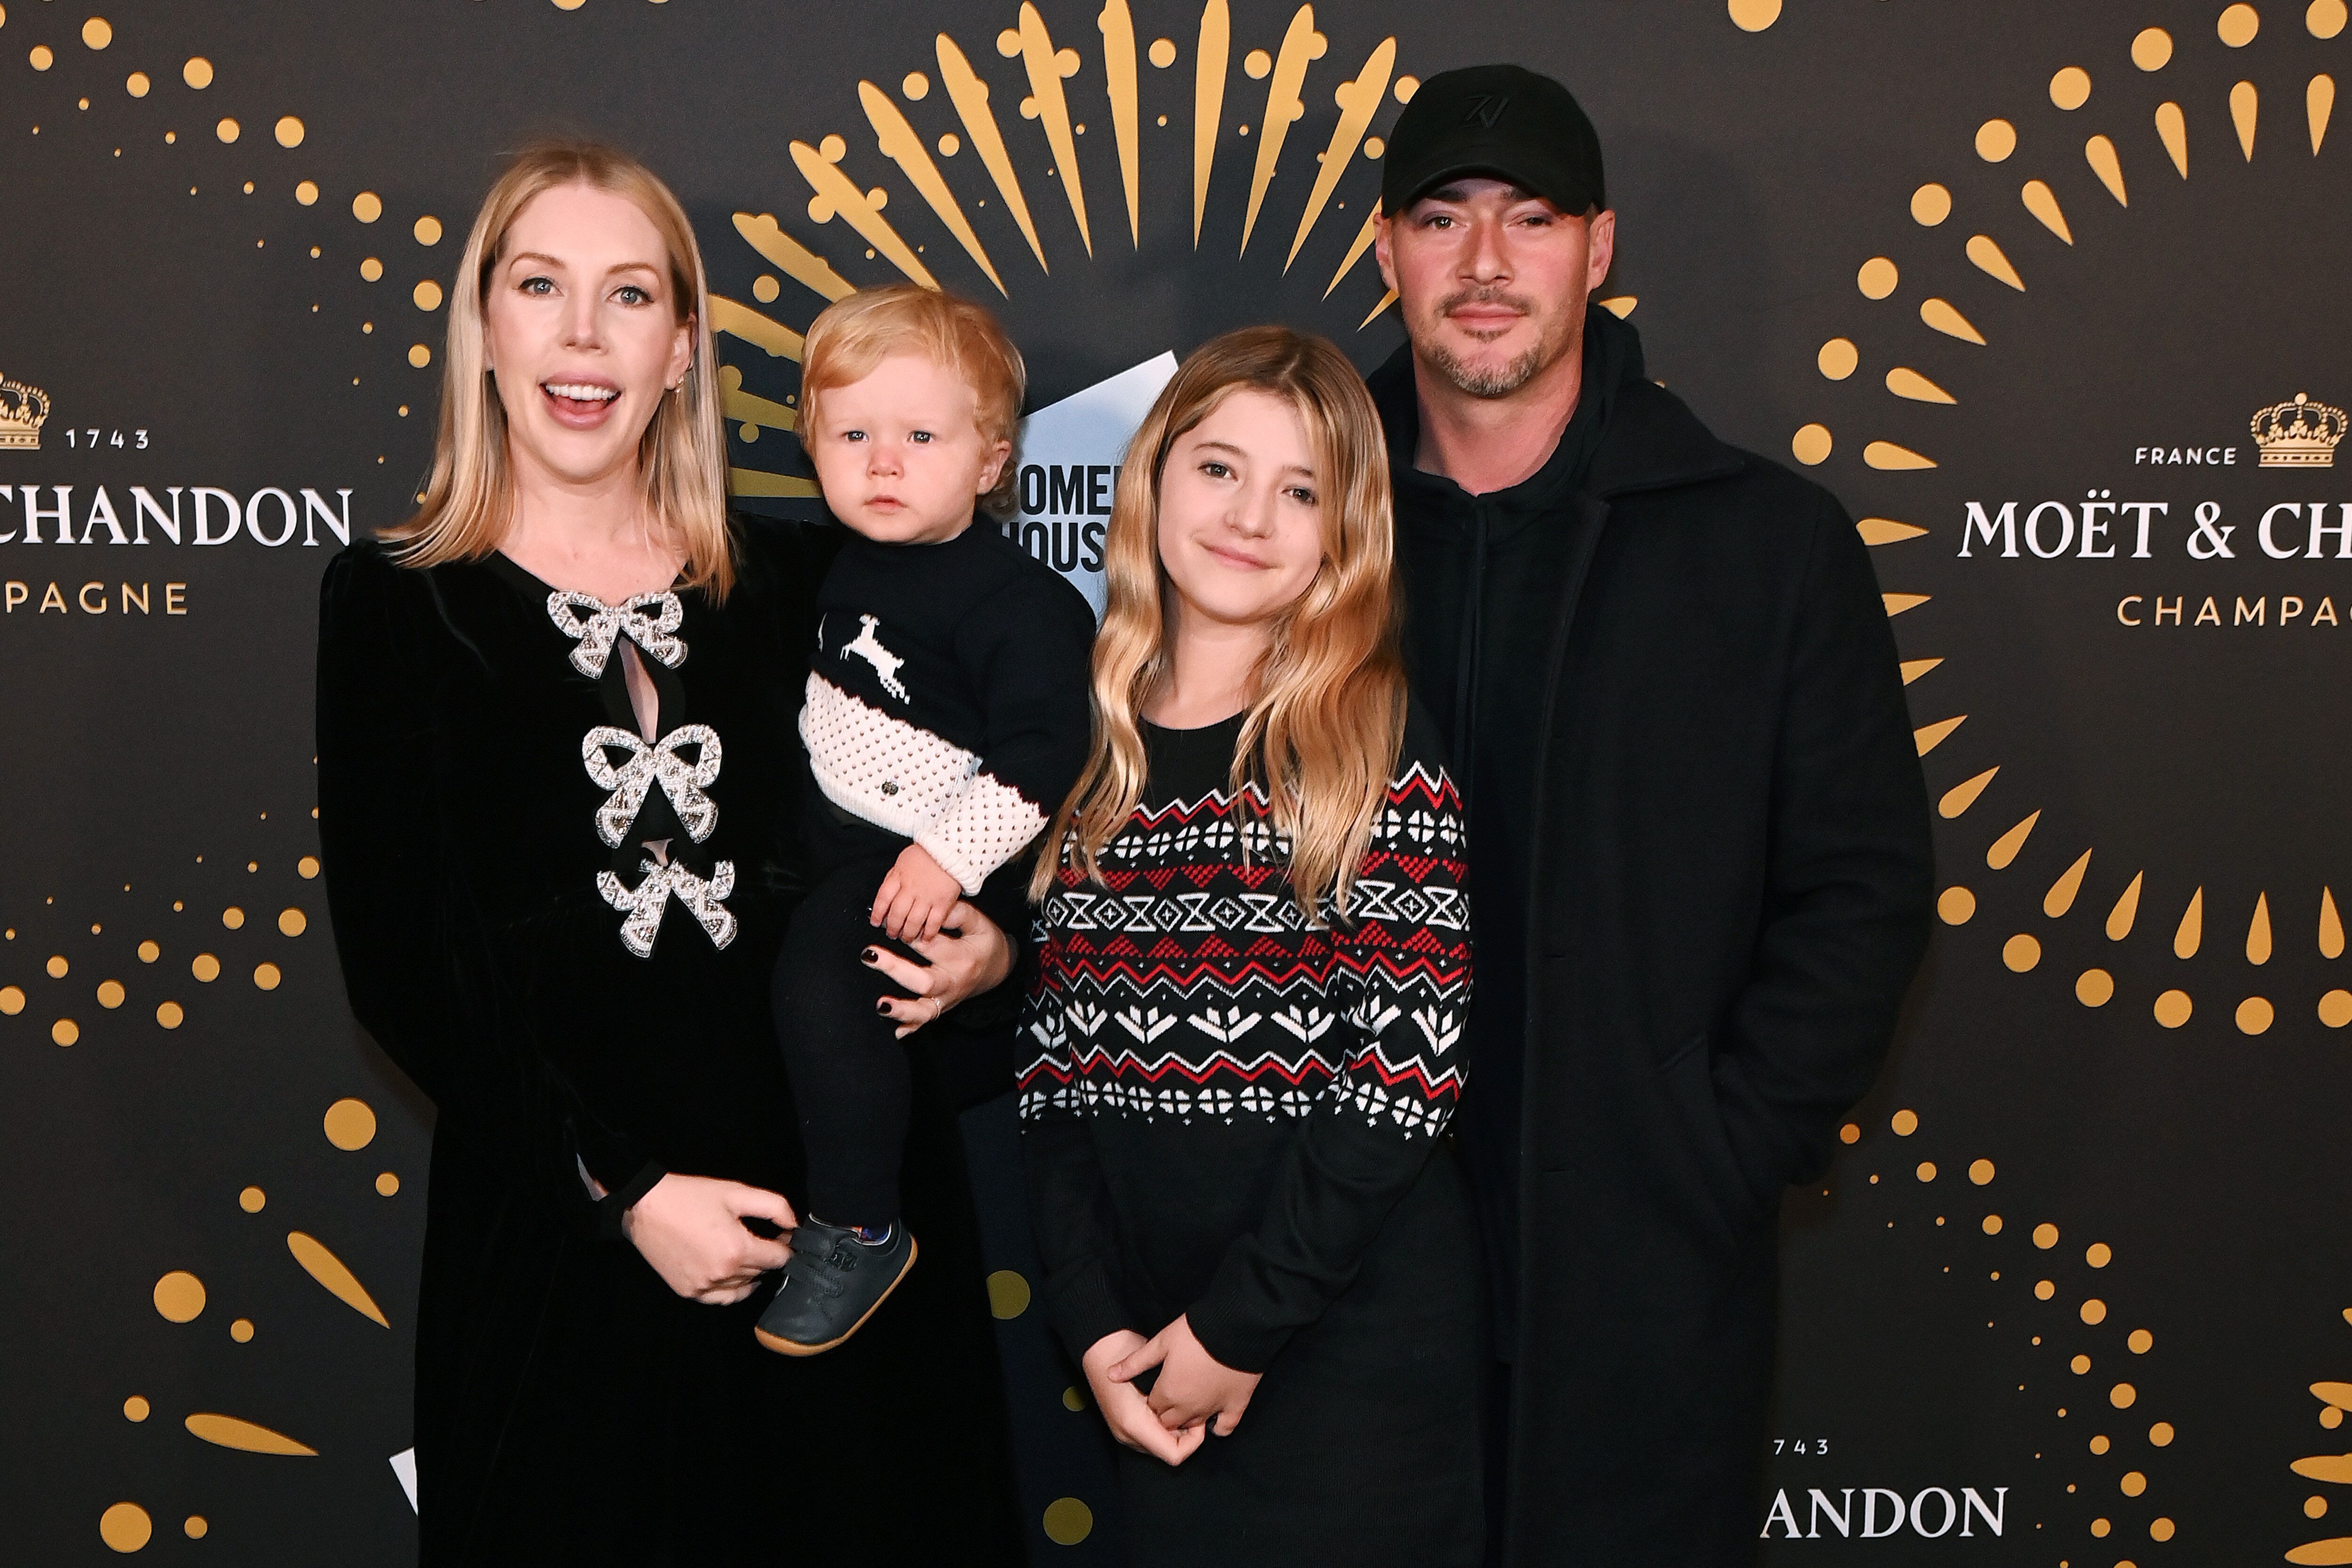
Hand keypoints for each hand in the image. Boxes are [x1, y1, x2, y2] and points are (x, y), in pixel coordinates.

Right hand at [620, 1173, 795, 1304]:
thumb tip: (794, 1225)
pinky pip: (721, 1298)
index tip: (781, 1235)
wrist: (646, 1207)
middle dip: (767, 1255)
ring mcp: (704, 1286)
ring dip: (750, 1272)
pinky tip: (732, 1274)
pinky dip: (731, 1289)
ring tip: (744, 1253)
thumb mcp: (737, 1192)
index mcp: (738, 1250)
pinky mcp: (688, 1292)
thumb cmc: (692, 1197)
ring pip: (743, 1287)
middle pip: (762, 1272)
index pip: (779, 1259)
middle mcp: (723, 1274)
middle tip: (761, 1238)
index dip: (785, 1245)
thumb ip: (774, 1207)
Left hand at [862, 900, 1012, 1038]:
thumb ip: (958, 914)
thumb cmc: (985, 943)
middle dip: (895, 968)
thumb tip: (934, 909)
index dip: (910, 934)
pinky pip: (925, 1022)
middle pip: (923, 980)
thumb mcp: (980, 924)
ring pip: (924, 1010)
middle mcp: (952, 981)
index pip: (931, 945)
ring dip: (901, 1009)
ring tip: (881, 1005)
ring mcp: (946, 999)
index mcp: (961, 957)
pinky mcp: (941, 1008)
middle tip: (870, 955)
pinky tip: (895, 1032)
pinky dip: (910, 1027)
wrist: (999, 969)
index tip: (891, 923)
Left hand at [870, 844, 965, 943]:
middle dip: (892, 928)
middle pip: (896, 914)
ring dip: (907, 934)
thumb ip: (894, 878)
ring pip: (913, 922)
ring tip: (906, 938)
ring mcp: (927, 896)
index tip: (875, 922)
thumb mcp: (903, 860)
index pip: (883, 898)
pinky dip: (928, 933)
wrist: (952, 849)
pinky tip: (925, 938)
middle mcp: (911, 888)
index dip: (877, 913)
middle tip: (891, 934)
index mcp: (899, 876)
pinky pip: (933, 923)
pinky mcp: (943, 903)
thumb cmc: (928, 854)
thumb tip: (885, 896)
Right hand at [1083, 1330, 1205, 1465]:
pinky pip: (1153, 1436)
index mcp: (1134, 1424)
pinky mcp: (1125, 1425)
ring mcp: (1124, 1432)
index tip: (1198, 1419)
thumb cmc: (1125, 1354)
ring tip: (1183, 1407)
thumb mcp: (1153, 1374)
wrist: (1099, 1346)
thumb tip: (1195, 1420)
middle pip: (1168, 1452)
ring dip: (1176, 1430)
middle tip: (1193, 1411)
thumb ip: (1171, 1402)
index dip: (1193, 1441)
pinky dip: (1166, 1426)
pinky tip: (1170, 1407)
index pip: (1174, 1455)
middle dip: (1186, 1434)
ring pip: (1162, 1445)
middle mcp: (1127, 1435)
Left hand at [1111, 1314, 1261, 1437]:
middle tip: (1170, 1395)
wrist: (1235, 1328)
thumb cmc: (1195, 1333)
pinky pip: (1224, 1427)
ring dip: (1188, 1419)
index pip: (1153, 1409)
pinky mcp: (1235, 1406)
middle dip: (1166, 1413)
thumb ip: (1135, 1363)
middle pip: (1170, 1422)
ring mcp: (1213, 1409)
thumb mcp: (1161, 1343)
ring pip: (1194, 1425)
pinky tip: (1214, 1419)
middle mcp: (1188, 1407)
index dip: (1153, 1400)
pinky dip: (1218, 1426)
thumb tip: (1111, 1375)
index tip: (1156, 1389)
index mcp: (1168, 1393)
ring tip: (1188, 1402)